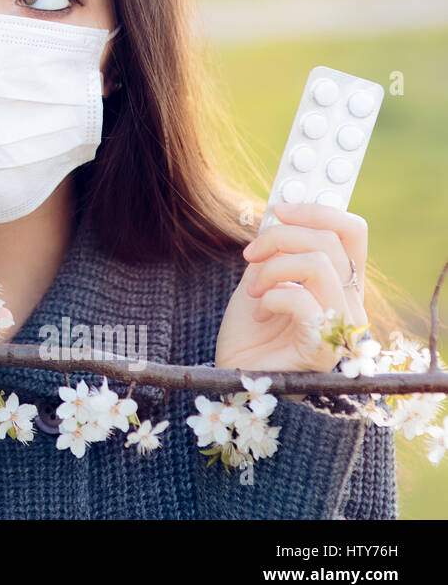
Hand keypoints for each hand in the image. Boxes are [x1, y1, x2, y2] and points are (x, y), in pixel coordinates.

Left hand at [215, 201, 368, 373]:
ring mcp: (341, 328)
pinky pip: (304, 301)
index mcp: (340, 283)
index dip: (317, 210)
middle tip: (250, 254)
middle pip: (331, 240)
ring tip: (253, 291)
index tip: (278, 208)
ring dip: (272, 269)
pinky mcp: (324, 349)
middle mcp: (350, 304)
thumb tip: (278, 213)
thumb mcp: (261, 279)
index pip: (351, 232)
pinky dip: (273, 296)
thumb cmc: (249, 333)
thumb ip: (276, 251)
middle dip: (280, 236)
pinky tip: (259, 312)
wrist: (233, 377)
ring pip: (318, 265)